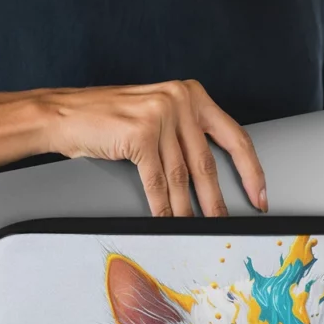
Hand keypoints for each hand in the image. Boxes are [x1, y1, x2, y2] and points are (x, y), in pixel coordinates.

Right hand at [38, 78, 267, 217]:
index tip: (259, 194)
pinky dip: (162, 207)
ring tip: (196, 229)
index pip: (234, 136)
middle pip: (208, 162)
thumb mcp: (157, 115)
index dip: (250, 170)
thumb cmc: (108, 118)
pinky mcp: (140, 133)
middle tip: (227, 223)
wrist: (64, 114)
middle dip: (217, 200)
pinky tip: (167, 220)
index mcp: (191, 94)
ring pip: (181, 176)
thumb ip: (184, 134)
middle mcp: (180, 100)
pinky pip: (156, 181)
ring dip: (189, 210)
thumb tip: (209, 177)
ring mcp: (160, 115)